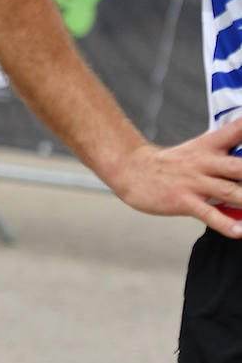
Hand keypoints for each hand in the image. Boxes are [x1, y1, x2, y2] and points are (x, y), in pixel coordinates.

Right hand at [109, 119, 241, 236]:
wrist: (131, 170)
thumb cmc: (169, 165)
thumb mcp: (196, 151)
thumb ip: (225, 154)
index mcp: (208, 146)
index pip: (236, 131)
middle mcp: (203, 162)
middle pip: (239, 166)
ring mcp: (194, 182)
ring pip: (230, 191)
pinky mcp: (182, 200)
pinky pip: (208, 214)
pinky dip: (225, 223)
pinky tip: (239, 231)